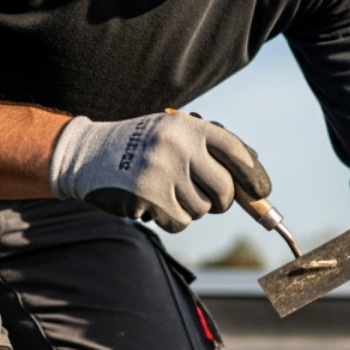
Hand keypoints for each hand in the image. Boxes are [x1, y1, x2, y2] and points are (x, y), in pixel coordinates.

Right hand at [47, 112, 271, 232]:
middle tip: (210, 199)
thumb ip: (213, 151)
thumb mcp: (175, 134)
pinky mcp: (147, 197)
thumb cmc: (143, 147)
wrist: (88, 154)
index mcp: (189, 127)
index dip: (254, 176)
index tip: (262, 192)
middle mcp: (178, 146)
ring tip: (168, 191)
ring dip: (191, 208)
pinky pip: (181, 222)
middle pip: (225, 190)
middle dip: (222, 201)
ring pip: (203, 209)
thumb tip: (257, 184)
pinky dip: (173, 220)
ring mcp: (162, 172)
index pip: (236, 153)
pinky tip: (155, 204)